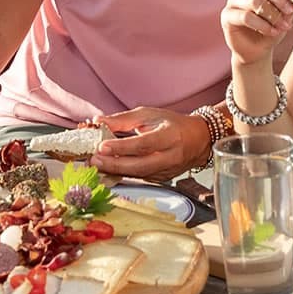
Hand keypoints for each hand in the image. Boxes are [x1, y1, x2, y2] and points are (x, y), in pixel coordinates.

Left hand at [90, 108, 208, 180]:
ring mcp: (167, 171)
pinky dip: (122, 174)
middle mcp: (171, 157)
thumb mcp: (150, 115)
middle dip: (114, 164)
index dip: (122, 147)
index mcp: (170, 136)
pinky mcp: (162, 179)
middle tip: (94, 160)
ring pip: (138, 175)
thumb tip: (98, 122)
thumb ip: (123, 120)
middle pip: (140, 165)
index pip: (144, 144)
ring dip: (115, 171)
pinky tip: (109, 170)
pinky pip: (139, 178)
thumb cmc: (173, 124)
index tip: (102, 146)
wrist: (198, 140)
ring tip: (97, 165)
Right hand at [221, 0, 292, 64]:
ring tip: (284, 27)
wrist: (258, 51)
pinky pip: (246, 16)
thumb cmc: (273, 28)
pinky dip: (263, 25)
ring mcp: (234, 0)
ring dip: (273, 15)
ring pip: (254, 1)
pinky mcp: (227, 15)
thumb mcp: (287, 14)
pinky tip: (272, 32)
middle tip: (291, 11)